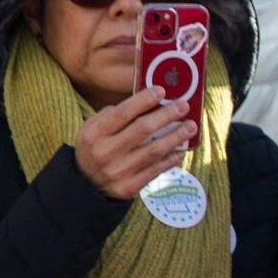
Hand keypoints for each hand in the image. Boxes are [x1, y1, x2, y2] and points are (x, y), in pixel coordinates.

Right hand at [73, 86, 196, 198]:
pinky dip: (171, 159)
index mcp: (93, 134)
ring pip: (153, 151)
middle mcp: (104, 153)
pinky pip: (156, 170)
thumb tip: (150, 102)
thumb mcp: (94, 129)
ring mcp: (117, 172)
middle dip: (166, 115)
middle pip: (142, 130)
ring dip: (176, 137)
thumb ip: (115, 116)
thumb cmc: (96, 148)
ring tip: (191, 126)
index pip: (122, 113)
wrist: (86, 185)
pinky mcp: (128, 188)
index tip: (162, 90)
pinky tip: (182, 150)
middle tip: (184, 105)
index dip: (144, 100)